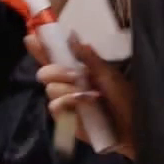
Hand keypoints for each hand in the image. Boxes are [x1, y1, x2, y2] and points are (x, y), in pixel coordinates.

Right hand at [27, 33, 134, 157]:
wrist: (132, 128)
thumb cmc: (124, 100)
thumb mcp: (109, 74)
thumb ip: (88, 57)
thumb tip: (72, 35)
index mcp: (78, 70)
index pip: (54, 57)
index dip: (41, 48)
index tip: (30, 38)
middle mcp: (67, 84)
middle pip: (45, 72)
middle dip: (56, 71)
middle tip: (74, 75)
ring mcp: (64, 101)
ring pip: (49, 88)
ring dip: (68, 90)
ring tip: (89, 96)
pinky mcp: (63, 118)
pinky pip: (53, 106)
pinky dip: (67, 103)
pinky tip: (82, 105)